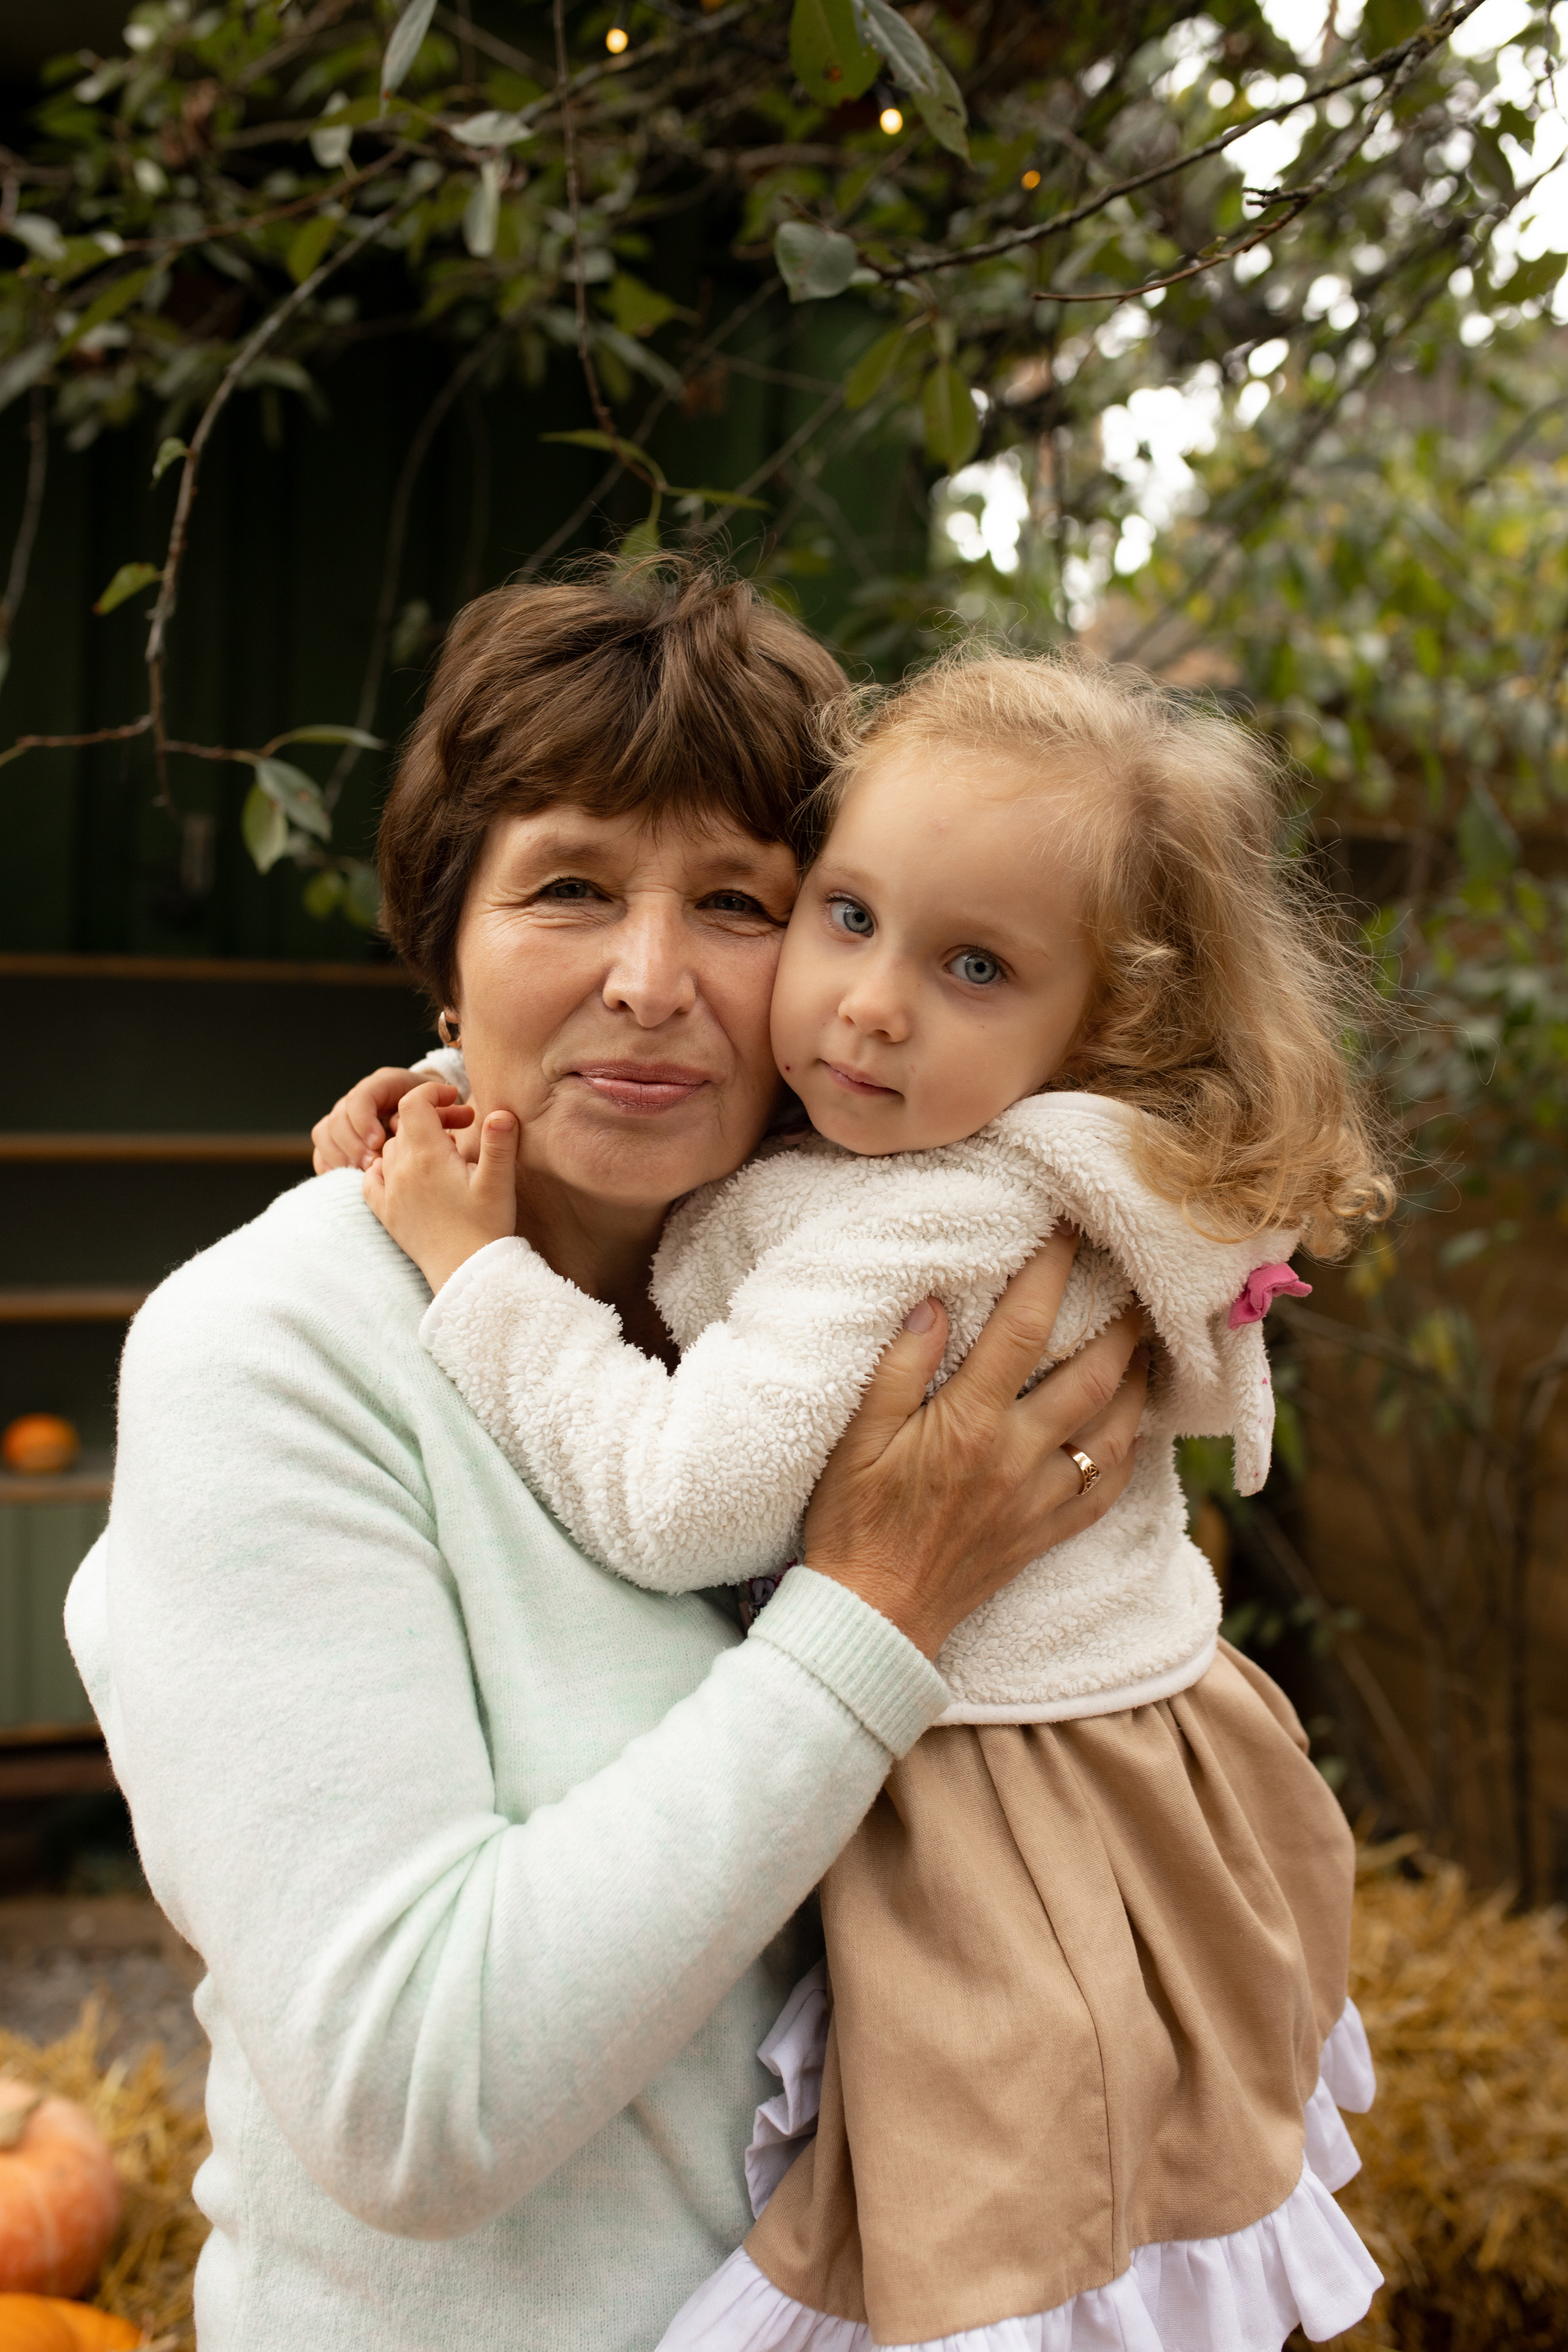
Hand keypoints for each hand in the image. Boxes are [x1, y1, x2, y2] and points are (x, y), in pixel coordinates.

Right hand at [311, 1068, 473, 1173]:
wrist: (429, 1116)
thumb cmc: (441, 1111)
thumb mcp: (446, 1107)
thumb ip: (450, 1111)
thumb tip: (468, 1115)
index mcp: (383, 1085)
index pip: (361, 1097)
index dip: (365, 1120)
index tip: (380, 1142)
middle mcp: (359, 1098)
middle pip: (337, 1117)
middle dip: (352, 1142)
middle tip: (371, 1164)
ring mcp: (345, 1117)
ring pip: (324, 1132)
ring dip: (341, 1154)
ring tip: (364, 1172)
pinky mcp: (338, 1138)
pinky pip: (321, 1150)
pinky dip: (331, 1164)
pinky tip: (349, 1178)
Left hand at [362, 1084, 519, 1291]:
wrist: (467, 1273)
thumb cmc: (487, 1227)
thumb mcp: (500, 1183)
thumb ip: (499, 1143)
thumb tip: (501, 1112)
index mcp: (428, 1156)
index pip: (413, 1103)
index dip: (432, 1092)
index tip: (454, 1099)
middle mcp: (402, 1170)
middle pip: (403, 1124)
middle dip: (430, 1117)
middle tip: (461, 1128)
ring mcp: (390, 1192)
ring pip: (390, 1149)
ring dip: (412, 1141)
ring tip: (442, 1153)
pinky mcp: (386, 1213)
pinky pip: (371, 1178)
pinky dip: (385, 1167)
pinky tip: (406, 1173)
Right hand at [803, 1229, 1147, 1659]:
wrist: (872, 1618)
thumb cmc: (852, 1524)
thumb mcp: (855, 1440)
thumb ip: (897, 1369)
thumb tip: (934, 1304)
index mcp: (969, 1425)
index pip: (1024, 1330)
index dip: (1051, 1272)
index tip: (1067, 1230)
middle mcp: (1018, 1457)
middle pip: (1094, 1374)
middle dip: (1120, 1320)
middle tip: (1134, 1278)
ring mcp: (1040, 1499)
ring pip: (1117, 1430)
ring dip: (1140, 1381)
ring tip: (1149, 1342)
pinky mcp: (1047, 1534)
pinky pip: (1108, 1488)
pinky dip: (1132, 1450)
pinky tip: (1137, 1424)